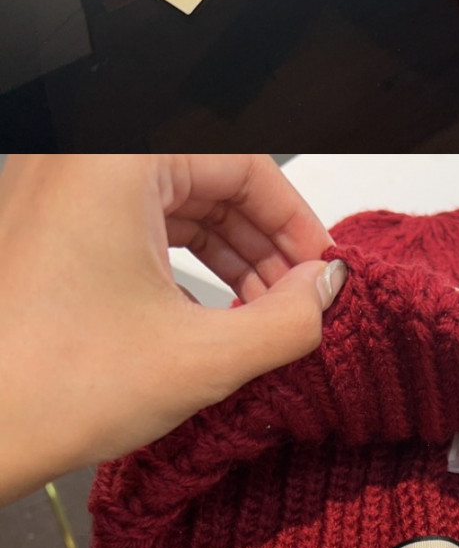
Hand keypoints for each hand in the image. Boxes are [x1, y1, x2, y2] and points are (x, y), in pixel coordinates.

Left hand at [0, 156, 346, 500]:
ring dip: (223, 257)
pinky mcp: (41, 228)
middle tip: (297, 303)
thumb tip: (327, 292)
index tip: (321, 272)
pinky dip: (175, 264)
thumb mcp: (198, 358)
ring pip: (170, 202)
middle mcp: (80, 162)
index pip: (242, 162)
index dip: (294, 222)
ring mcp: (54, 193)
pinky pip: (129, 224)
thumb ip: (285, 320)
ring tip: (258, 319)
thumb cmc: (47, 386)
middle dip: (260, 244)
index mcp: (117, 160)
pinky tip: (205, 316)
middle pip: (206, 177)